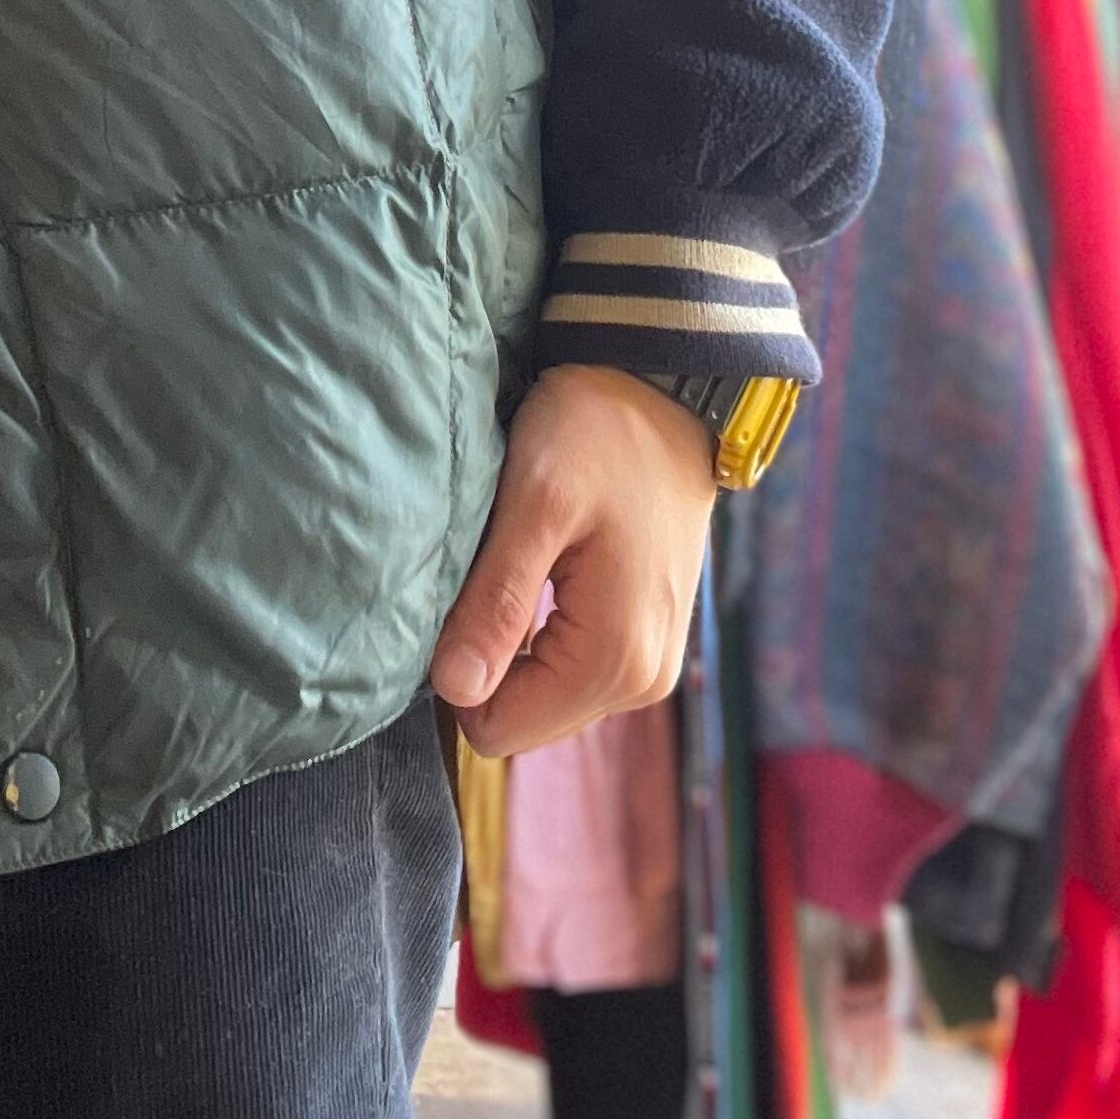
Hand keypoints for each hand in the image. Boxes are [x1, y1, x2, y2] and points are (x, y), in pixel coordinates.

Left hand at [428, 363, 716, 756]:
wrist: (665, 390)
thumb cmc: (597, 433)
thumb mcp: (534, 506)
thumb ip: (497, 603)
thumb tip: (454, 689)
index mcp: (614, 660)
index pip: (498, 728)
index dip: (456, 670)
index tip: (455, 596)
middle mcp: (642, 680)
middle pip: (521, 718)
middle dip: (486, 655)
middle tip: (483, 569)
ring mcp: (650, 663)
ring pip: (542, 694)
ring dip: (512, 639)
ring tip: (512, 561)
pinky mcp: (646, 638)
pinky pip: (568, 666)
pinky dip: (540, 629)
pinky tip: (540, 568)